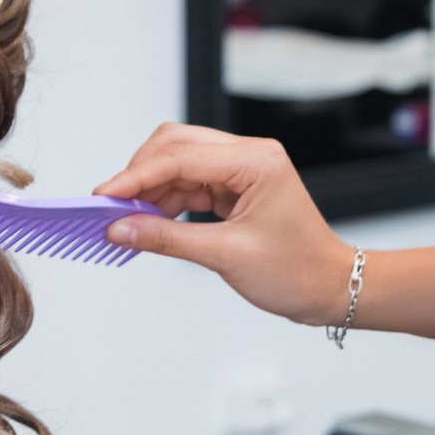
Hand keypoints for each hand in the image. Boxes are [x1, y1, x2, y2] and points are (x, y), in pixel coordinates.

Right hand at [95, 123, 355, 323]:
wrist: (330, 288)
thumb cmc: (297, 272)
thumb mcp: (226, 256)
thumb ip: (167, 238)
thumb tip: (120, 228)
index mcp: (256, 161)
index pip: (181, 157)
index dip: (136, 176)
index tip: (104, 196)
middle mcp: (249, 155)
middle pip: (176, 146)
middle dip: (140, 174)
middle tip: (109, 206)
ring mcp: (242, 168)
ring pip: (179, 163)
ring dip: (150, 188)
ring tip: (125, 218)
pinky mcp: (235, 186)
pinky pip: (189, 182)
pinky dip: (166, 199)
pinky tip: (148, 221)